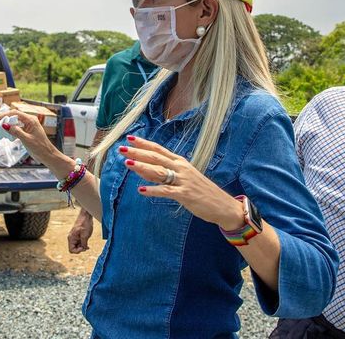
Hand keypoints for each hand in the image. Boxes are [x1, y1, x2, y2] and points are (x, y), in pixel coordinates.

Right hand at [0, 109, 61, 167]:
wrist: (47, 155)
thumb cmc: (40, 148)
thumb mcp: (26, 140)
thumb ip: (15, 132)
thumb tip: (4, 125)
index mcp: (30, 120)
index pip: (14, 114)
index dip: (4, 116)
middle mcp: (28, 120)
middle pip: (10, 116)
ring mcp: (25, 126)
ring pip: (10, 121)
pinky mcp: (24, 131)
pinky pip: (12, 127)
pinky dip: (4, 127)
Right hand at [68, 209, 93, 253]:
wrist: (86, 216)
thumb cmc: (84, 223)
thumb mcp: (85, 235)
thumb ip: (83, 244)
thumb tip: (84, 248)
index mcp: (71, 238)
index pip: (71, 250)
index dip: (77, 251)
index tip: (83, 248)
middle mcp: (72, 238)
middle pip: (74, 249)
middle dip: (80, 249)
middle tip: (86, 247)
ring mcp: (75, 237)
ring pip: (77, 246)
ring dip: (82, 247)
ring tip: (87, 245)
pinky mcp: (78, 236)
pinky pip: (79, 243)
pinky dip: (83, 244)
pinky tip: (87, 244)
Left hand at [121, 135, 244, 229]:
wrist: (223, 206)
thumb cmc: (201, 191)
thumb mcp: (183, 178)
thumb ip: (165, 174)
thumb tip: (144, 170)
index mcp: (180, 162)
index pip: (159, 149)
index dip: (144, 143)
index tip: (129, 138)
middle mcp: (181, 168)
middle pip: (156, 157)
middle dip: (137, 152)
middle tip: (121, 148)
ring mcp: (184, 181)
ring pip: (159, 171)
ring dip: (142, 167)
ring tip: (128, 164)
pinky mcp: (185, 194)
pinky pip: (166, 191)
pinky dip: (153, 190)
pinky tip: (141, 190)